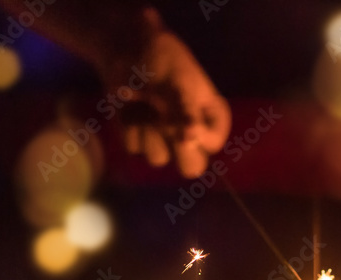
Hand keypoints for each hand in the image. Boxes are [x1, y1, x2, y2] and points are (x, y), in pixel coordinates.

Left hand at [105, 9, 229, 177]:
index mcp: (212, 120)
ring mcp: (164, 141)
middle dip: (175, 147)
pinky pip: (133, 147)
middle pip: (191, 167)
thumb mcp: (181, 81)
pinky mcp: (138, 141)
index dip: (197, 134)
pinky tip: (129, 106)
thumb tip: (190, 139)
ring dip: (147, 130)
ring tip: (144, 102)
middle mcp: (191, 136)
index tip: (181, 116)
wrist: (128, 50)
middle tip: (163, 121)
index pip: (212, 145)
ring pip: (158, 158)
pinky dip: (128, 126)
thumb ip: (188, 112)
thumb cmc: (164, 60)